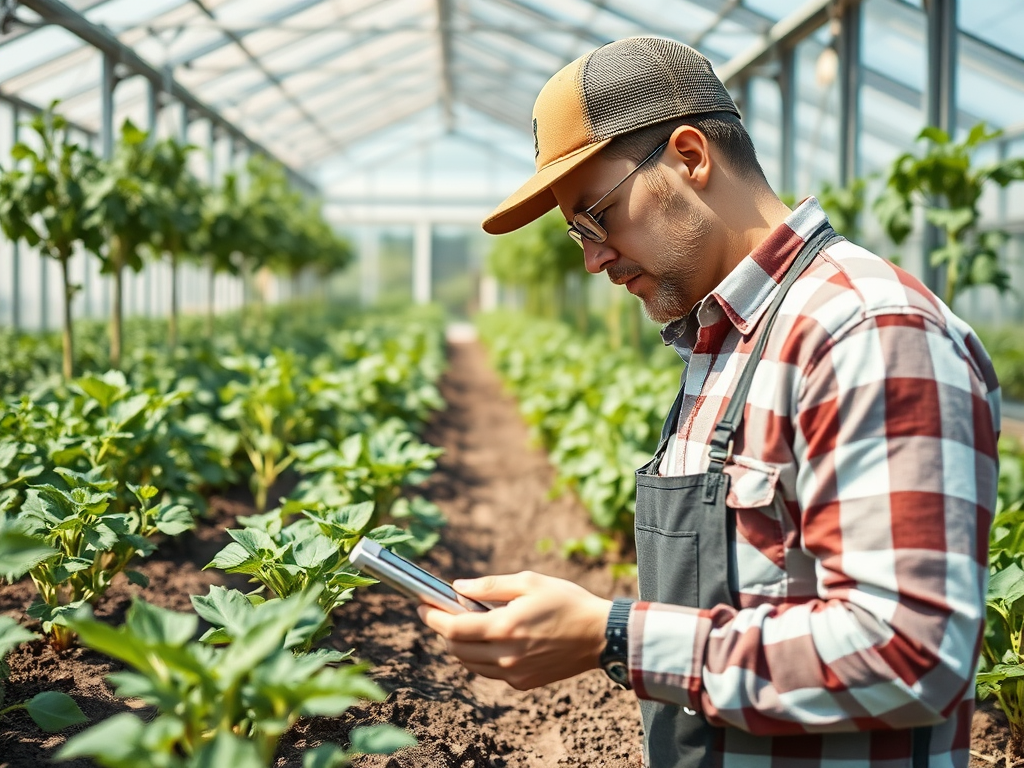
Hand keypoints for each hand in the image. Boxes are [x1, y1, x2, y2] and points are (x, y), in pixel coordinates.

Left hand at [417, 571, 610, 689]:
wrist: (600, 635)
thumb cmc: (566, 601)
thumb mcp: (528, 582)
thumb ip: (489, 586)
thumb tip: (457, 587)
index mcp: (503, 627)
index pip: (452, 628)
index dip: (432, 616)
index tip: (421, 604)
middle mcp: (504, 655)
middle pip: (455, 648)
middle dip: (442, 630)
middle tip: (440, 611)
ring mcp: (513, 673)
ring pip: (469, 664)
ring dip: (459, 645)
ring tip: (464, 624)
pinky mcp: (522, 683)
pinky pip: (489, 672)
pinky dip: (479, 657)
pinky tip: (489, 639)